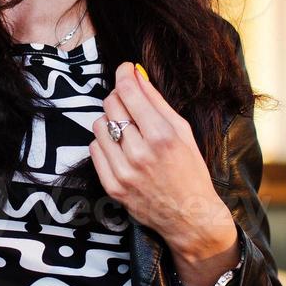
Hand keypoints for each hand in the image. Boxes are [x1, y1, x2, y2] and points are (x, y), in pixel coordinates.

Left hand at [89, 62, 240, 285]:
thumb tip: (137, 75)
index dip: (124, 74)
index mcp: (161, 136)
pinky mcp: (112, 186)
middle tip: (131, 104)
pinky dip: (105, 143)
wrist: (190, 215)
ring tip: (128, 131)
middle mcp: (140, 153)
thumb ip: (157, 102)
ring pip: (99, 125)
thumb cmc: (190, 171)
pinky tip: (121, 148)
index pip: (128, 92)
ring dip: (111, 121)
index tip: (125, 69)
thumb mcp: (183, 131)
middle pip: (111, 105)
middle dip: (119, 97)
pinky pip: (94, 148)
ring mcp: (123, 171)